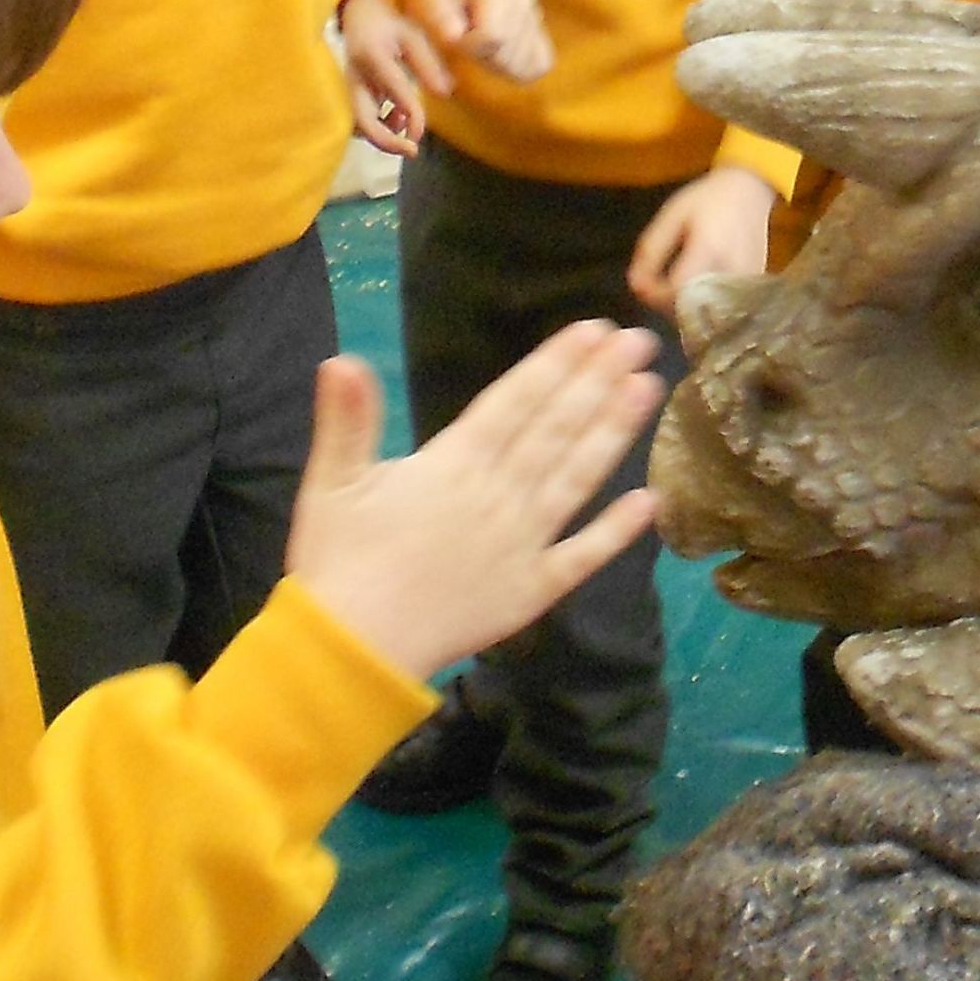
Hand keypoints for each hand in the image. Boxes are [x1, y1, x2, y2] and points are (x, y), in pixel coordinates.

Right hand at [286, 333, 661, 684]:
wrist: (355, 651)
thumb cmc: (337, 564)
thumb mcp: (331, 484)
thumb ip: (346, 420)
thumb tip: (341, 358)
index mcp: (453, 465)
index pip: (516, 401)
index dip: (555, 363)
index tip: (593, 329)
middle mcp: (499, 496)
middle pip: (557, 429)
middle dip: (598, 382)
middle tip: (640, 342)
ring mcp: (523, 543)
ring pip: (577, 478)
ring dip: (614, 434)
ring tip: (648, 391)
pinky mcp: (533, 590)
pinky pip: (582, 556)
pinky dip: (616, 531)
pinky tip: (649, 502)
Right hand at [339, 0, 445, 155]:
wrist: (358, 16)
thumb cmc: (390, 25)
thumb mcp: (413, 37)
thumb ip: (428, 65)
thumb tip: (445, 93)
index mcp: (374, 56)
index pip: (394, 90)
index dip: (412, 114)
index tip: (421, 131)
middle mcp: (356, 76)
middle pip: (363, 120)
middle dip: (387, 142)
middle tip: (412, 150)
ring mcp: (350, 87)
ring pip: (360, 124)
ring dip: (384, 134)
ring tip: (406, 127)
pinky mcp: (352, 94)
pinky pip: (361, 120)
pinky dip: (380, 126)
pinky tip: (397, 118)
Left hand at [402, 0, 552, 84]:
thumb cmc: (432, 1)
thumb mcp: (423, 8)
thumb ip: (435, 30)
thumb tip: (452, 54)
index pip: (493, 37)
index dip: (468, 48)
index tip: (452, 37)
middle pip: (507, 54)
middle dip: (482, 58)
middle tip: (465, 41)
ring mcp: (534, 14)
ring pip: (523, 64)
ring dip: (497, 65)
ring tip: (479, 44)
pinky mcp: (540, 32)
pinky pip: (539, 66)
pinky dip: (518, 70)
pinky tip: (497, 55)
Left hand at [630, 166, 774, 317]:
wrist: (749, 192)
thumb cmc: (706, 200)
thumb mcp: (671, 217)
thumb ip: (650, 252)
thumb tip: (637, 289)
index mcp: (709, 248)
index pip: (676, 290)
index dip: (655, 294)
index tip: (644, 284)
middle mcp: (732, 270)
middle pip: (693, 309)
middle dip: (667, 305)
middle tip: (657, 287)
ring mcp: (747, 282)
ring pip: (708, 314)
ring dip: (685, 309)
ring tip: (675, 286)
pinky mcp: (754, 288)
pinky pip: (722, 309)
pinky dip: (703, 306)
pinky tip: (696, 288)